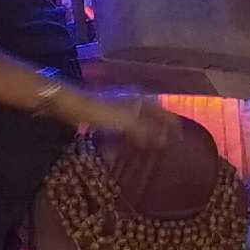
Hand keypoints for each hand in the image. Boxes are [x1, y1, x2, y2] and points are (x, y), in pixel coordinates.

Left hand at [49, 87, 178, 149]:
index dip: (173, 125)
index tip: (182, 137)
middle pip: (150, 116)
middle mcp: (131, 100)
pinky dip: (122, 137)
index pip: (164, 112)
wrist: (67, 104)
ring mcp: (115, 106)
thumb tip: (164, 140)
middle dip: (157, 130)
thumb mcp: (126, 122)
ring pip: (134, 122)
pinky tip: (117, 149)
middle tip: (165, 145)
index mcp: (140, 100)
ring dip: (139, 135)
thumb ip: (145, 131)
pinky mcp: (101, 114)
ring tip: (145, 149)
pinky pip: (118, 128)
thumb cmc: (99, 111)